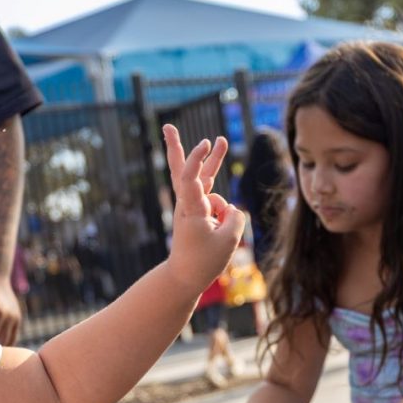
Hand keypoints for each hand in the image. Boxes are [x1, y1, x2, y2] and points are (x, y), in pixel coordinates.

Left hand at [162, 125, 244, 293]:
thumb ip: (236, 217)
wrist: (185, 277)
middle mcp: (188, 204)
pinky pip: (216, 200)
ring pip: (204, 178)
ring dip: (214, 160)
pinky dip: (225, 210)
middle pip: (180, 169)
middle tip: (166, 126)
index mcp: (191, 209)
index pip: (191, 178)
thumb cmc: (204, 260)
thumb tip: (230, 208)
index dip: (198, 159)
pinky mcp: (198, 212)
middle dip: (176, 146)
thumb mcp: (229, 239)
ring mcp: (192, 206)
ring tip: (221, 140)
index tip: (206, 142)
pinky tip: (220, 226)